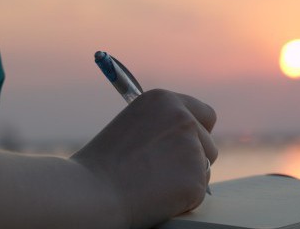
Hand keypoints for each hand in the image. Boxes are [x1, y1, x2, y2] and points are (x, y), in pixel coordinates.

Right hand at [71, 89, 217, 228]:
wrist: (90, 193)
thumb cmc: (101, 166)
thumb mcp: (132, 127)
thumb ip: (162, 127)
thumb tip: (186, 140)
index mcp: (164, 100)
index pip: (205, 115)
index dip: (198, 133)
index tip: (191, 145)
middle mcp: (183, 118)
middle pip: (209, 144)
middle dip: (194, 159)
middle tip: (164, 173)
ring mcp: (192, 147)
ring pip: (205, 169)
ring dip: (187, 178)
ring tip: (152, 183)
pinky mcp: (196, 178)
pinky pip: (198, 192)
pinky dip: (182, 199)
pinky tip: (156, 196)